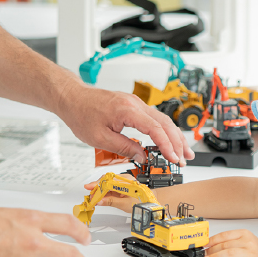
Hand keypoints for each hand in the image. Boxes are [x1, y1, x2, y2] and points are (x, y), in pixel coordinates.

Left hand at [57, 78, 193, 165]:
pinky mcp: (134, 106)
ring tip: (183, 152)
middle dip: (178, 142)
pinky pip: (155, 118)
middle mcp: (135, 104)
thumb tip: (143, 157)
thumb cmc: (81, 114)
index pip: (155, 129)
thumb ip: (124, 148)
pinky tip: (169, 140)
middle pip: (165, 123)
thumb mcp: (100, 138)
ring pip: (163, 119)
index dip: (167, 145)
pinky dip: (164, 130)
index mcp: (127, 110)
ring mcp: (136, 103)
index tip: (173, 158)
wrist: (73, 98)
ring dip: (174, 136)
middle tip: (185, 158)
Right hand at [83, 175, 136, 213]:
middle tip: (90, 195)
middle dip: (96, 187)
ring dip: (99, 190)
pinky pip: (110, 187)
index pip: (108, 181)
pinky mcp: (121, 186)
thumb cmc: (141, 202)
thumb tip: (99, 201)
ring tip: (93, 198)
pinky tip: (99, 197)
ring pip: (107, 184)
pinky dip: (104, 192)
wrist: (149, 202)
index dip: (97, 185)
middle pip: (106, 180)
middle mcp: (123, 179)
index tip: (89, 188)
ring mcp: (122, 182)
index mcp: (126, 181)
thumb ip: (111, 202)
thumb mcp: (125, 204)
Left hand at [203, 229, 257, 256]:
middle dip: (212, 250)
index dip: (213, 240)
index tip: (205, 244)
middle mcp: (248, 241)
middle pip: (225, 245)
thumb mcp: (246, 240)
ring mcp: (250, 252)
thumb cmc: (256, 252)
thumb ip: (232, 240)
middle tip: (205, 254)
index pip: (225, 235)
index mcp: (245, 233)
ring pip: (228, 253)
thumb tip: (213, 243)